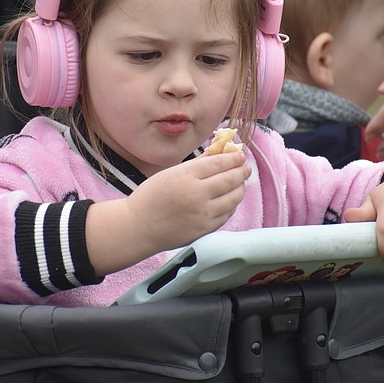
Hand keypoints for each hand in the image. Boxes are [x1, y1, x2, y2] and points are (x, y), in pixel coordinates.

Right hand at [86, 151, 249, 274]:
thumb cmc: (150, 197)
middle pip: (230, 179)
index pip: (219, 163)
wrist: (138, 227)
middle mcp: (197, 194)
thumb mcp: (170, 173)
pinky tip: (230, 199)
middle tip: (245, 167)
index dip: (234, 157)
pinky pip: (227, 214)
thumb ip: (197, 164)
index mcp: (186, 176)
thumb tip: (219, 153)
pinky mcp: (205, 229)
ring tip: (240, 182)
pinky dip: (232, 204)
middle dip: (242, 171)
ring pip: (233, 198)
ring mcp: (203, 213)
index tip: (240, 155)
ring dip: (240, 187)